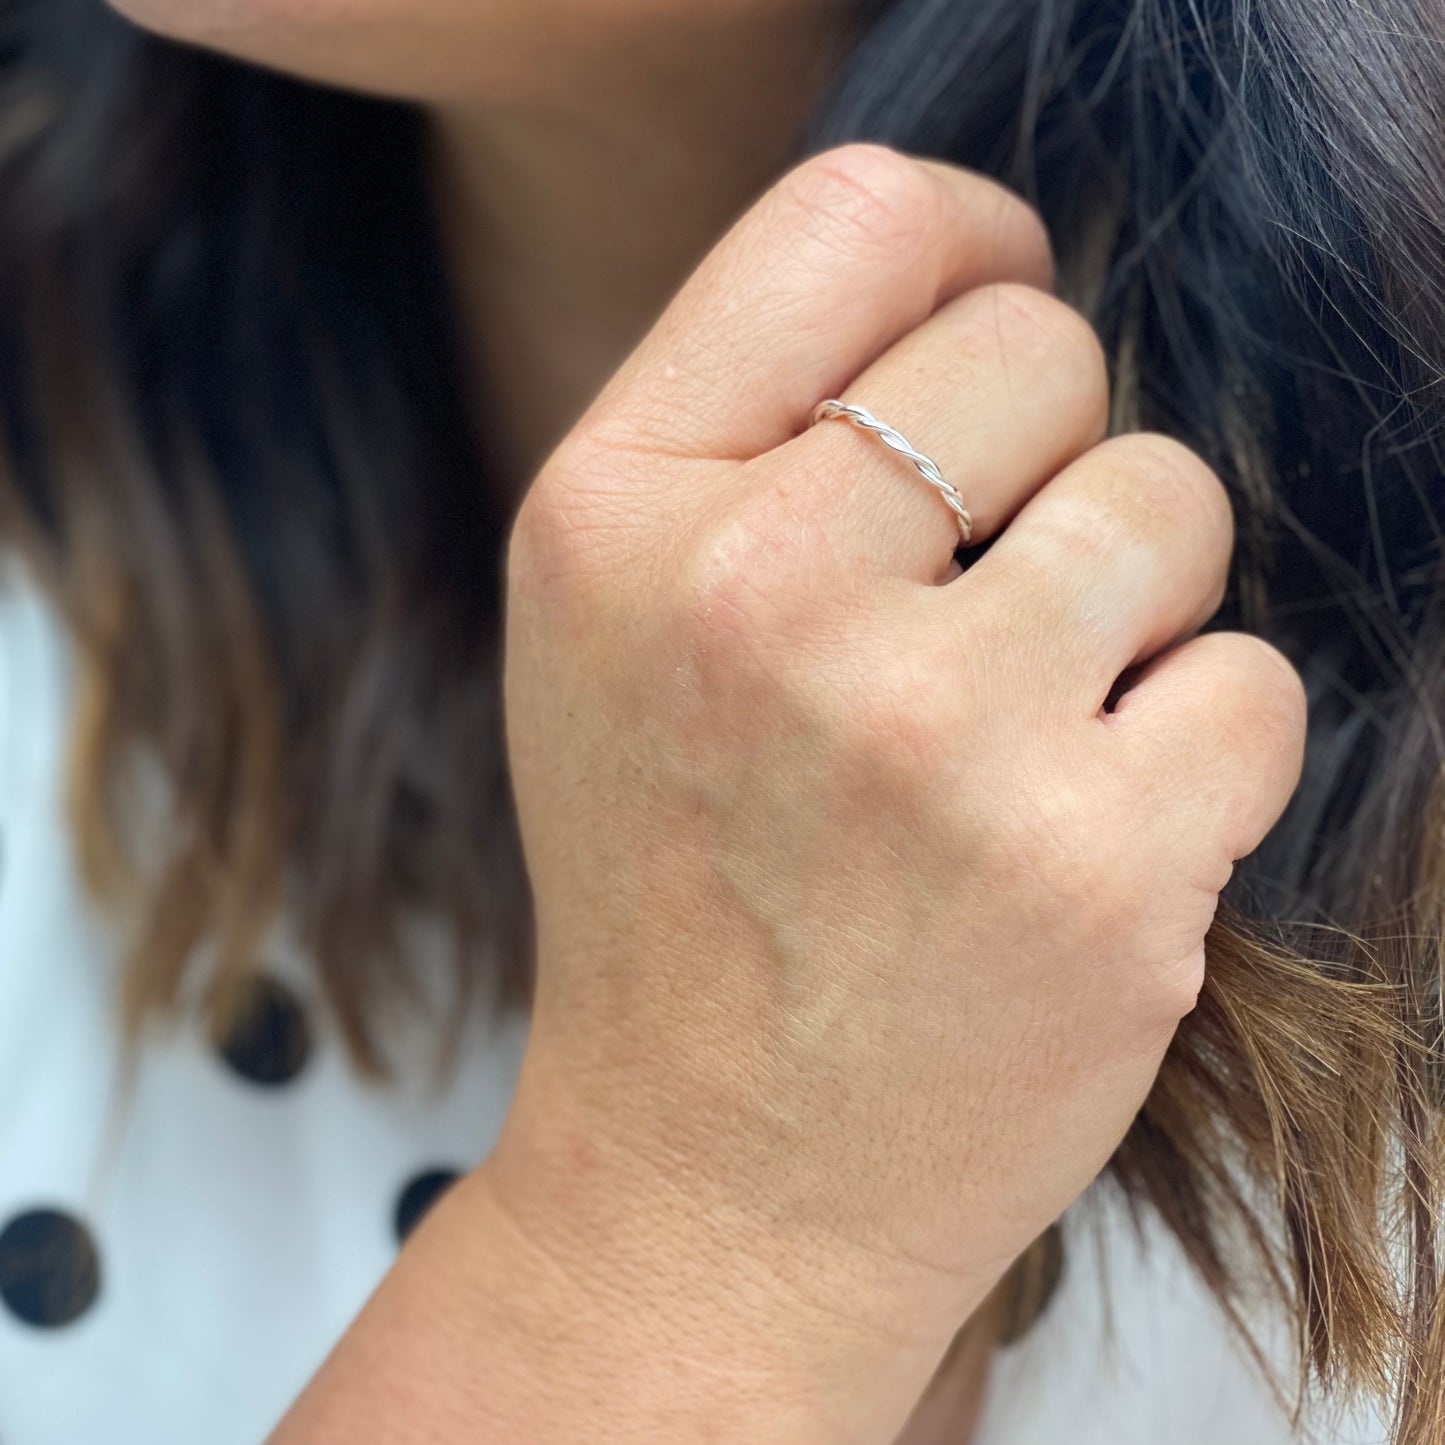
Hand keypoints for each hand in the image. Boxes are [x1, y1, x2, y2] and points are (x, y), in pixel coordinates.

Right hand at [495, 143, 1305, 1439]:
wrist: (710, 1184)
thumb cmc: (672, 891)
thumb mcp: (614, 633)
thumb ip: (751, 440)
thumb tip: (972, 286)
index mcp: (615, 517)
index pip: (855, 221)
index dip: (964, 243)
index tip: (993, 310)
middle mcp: (758, 595)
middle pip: (1041, 348)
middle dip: (1045, 457)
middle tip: (978, 602)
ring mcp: (932, 733)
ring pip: (1169, 501)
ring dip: (1131, 605)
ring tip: (1022, 732)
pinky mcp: (1093, 864)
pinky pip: (1252, 682)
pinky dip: (1197, 749)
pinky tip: (1081, 835)